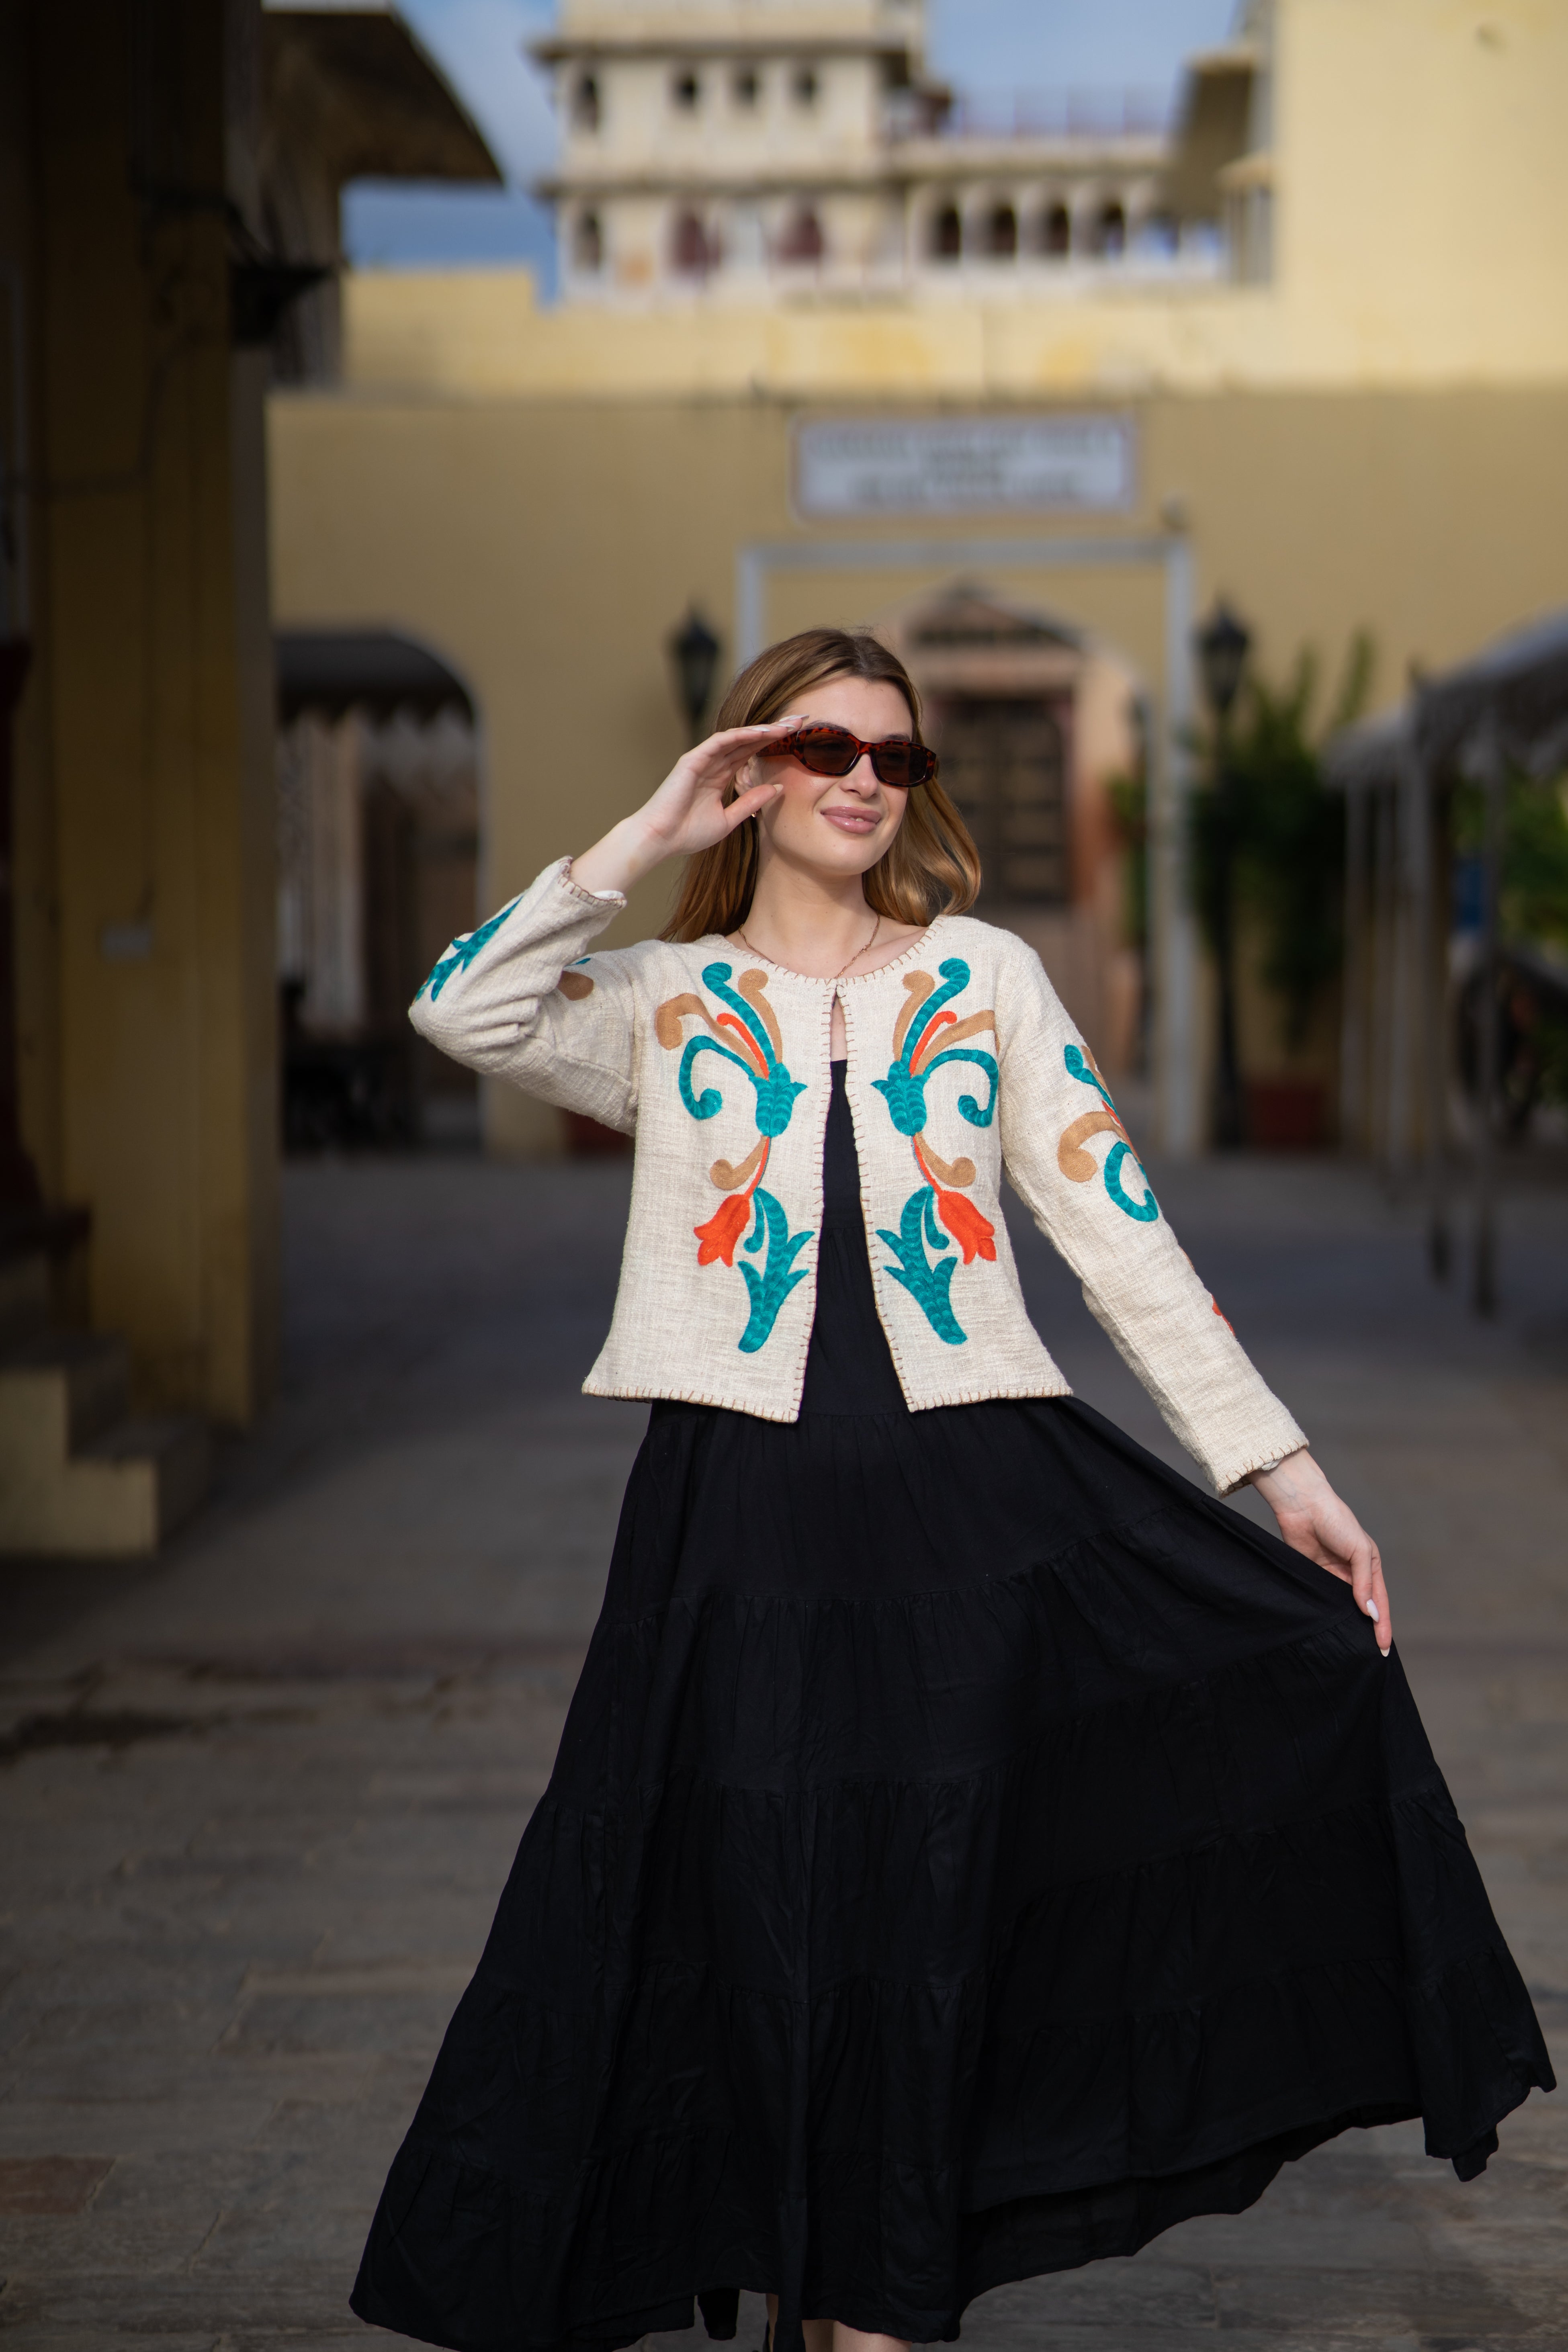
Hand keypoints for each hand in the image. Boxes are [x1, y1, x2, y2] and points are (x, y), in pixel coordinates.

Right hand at [570, 722, 794, 898]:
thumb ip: (751, 802)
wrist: (660, 840)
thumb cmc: (687, 833)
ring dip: (763, 729)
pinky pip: (720, 741)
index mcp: (721, 777)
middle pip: (749, 741)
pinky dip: (742, 734)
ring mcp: (703, 759)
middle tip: (802, 719)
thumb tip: (777, 788)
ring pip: (738, 737)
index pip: (752, 753)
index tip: (799, 737)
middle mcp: (714, 764)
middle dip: (775, 730)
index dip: (775, 743)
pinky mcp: (693, 759)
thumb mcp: (729, 820)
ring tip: (788, 723)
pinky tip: (763, 732)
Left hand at [1250, 1448, 1390, 1654]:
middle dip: (1366, 1630)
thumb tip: (1371, 1612)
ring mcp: (1331, 1576)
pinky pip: (1321, 1599)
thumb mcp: (1359, 1550)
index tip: (1383, 1649)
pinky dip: (1325, 1614)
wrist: (1303, 1505)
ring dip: (1345, 1624)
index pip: (1380, 1603)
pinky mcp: (1312, 1575)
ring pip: (1341, 1607)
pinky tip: (1324, 1629)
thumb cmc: (1336, 1521)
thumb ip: (1364, 1582)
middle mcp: (1353, 1574)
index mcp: (1370, 1567)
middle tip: (1367, 1656)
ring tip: (1347, 1649)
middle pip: (1362, 1609)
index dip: (1382, 1626)